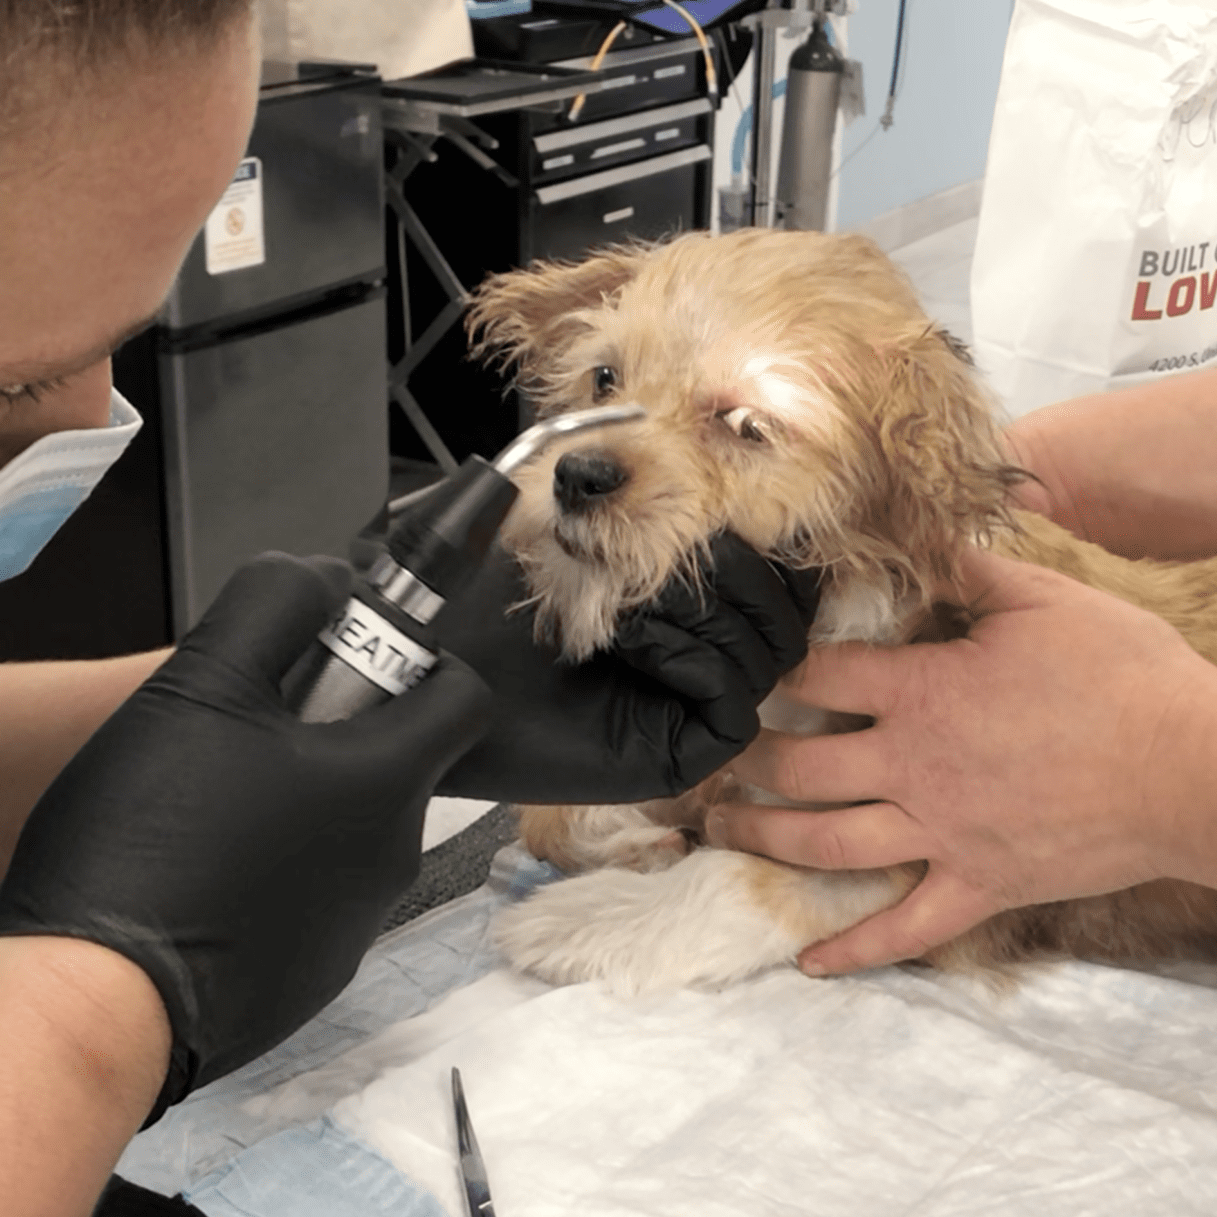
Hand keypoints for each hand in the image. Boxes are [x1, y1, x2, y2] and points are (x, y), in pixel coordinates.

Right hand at [0, 554, 489, 1115]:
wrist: (94, 1001)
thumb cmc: (146, 837)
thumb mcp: (201, 682)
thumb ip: (273, 608)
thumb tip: (328, 581)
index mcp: (386, 780)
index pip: (464, 697)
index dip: (416, 660)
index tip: (343, 658)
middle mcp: (392, 858)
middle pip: (393, 764)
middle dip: (330, 735)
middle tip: (237, 734)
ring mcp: (353, 928)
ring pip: (345, 834)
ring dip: (296, 809)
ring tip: (200, 809)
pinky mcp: (309, 979)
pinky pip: (307, 903)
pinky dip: (268, 881)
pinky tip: (194, 879)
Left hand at [433, 532, 820, 802]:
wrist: (427, 670)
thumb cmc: (482, 606)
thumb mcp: (564, 527)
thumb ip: (636, 496)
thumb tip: (714, 460)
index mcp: (687, 606)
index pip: (777, 574)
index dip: (762, 536)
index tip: (712, 503)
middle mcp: (699, 661)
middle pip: (789, 615)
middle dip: (742, 568)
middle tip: (673, 549)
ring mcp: (690, 712)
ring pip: (771, 655)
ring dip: (710, 608)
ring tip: (634, 597)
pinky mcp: (676, 756)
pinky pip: (735, 707)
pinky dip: (697, 659)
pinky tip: (633, 639)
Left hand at [705, 550, 1216, 974]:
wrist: (1192, 767)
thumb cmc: (1125, 675)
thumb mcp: (1044, 598)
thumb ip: (972, 569)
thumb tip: (927, 536)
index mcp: (922, 694)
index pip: (818, 679)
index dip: (774, 674)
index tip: (746, 675)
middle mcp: (914, 768)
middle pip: (800, 768)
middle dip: (745, 762)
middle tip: (712, 759)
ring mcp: (942, 834)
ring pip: (826, 846)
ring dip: (764, 839)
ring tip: (721, 831)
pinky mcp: (979, 885)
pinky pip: (904, 929)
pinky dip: (852, 951)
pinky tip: (809, 962)